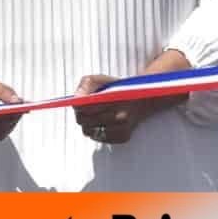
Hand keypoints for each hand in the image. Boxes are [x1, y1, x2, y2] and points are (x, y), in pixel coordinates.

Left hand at [75, 49, 190, 142]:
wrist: (141, 100)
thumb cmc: (117, 89)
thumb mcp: (100, 80)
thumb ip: (85, 86)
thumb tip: (76, 99)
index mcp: (113, 99)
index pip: (84, 107)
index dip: (77, 106)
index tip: (78, 103)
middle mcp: (119, 116)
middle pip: (83, 120)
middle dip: (80, 114)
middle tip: (85, 109)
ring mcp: (122, 128)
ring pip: (88, 131)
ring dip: (87, 124)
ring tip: (93, 116)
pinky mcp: (123, 138)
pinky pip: (98, 138)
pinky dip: (96, 132)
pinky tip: (102, 124)